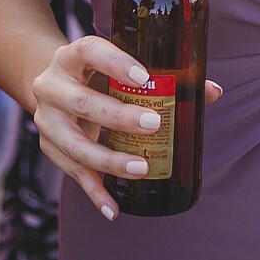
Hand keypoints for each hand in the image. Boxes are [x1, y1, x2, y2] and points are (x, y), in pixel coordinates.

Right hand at [31, 36, 223, 219]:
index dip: (116, 63)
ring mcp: (47, 119)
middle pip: (82, 102)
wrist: (52, 85)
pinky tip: (113, 208)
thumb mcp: (118, 66)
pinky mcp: (49, 147)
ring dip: (108, 160)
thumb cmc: (96, 73)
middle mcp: (52, 85)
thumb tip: (212, 92)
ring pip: (74, 143)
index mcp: (72, 56)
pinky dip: (94, 192)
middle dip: (119, 117)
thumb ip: (163, 76)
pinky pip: (72, 173)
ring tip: (140, 168)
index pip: (90, 51)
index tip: (145, 78)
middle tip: (154, 124)